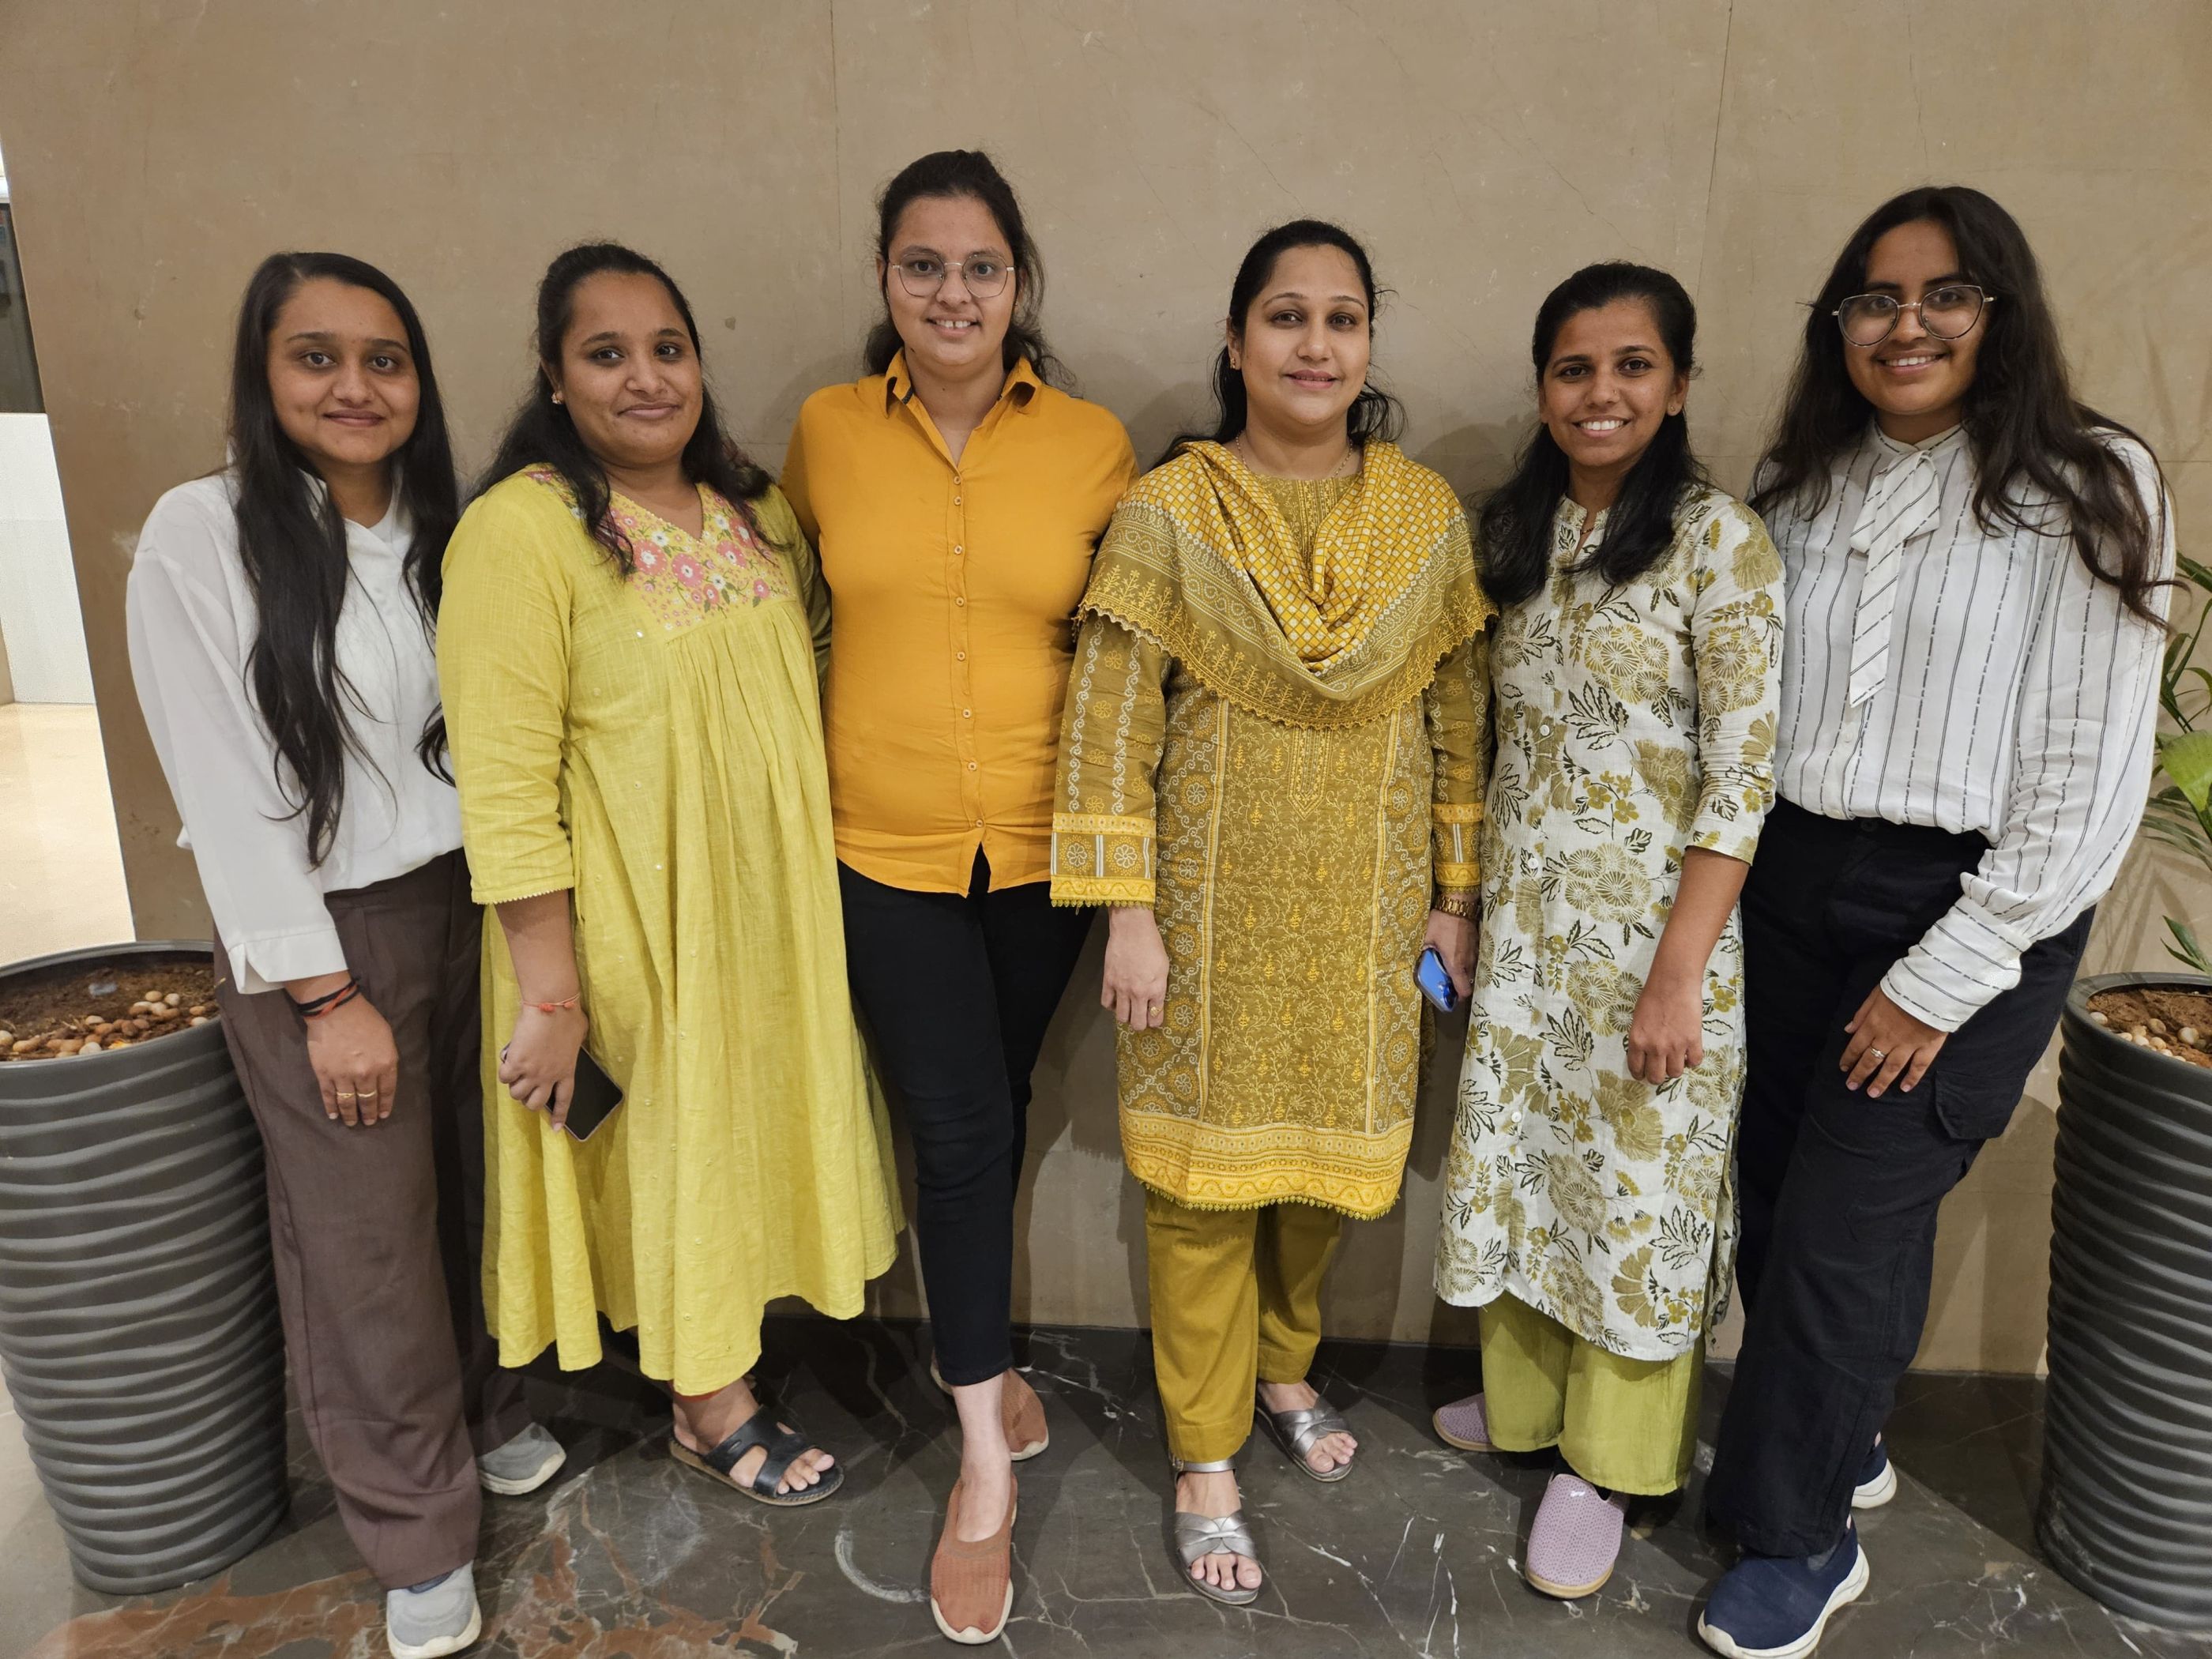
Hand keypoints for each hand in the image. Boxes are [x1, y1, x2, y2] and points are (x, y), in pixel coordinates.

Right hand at [297, 986, 398, 1126]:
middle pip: (369, 1100)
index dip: (385, 1105)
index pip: (387, 1091)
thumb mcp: (386, 1037)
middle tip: (369, 1122)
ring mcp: (344, 1076)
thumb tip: (384, 1075)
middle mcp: (366, 1074)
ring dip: (351, 1115)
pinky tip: (334, 1115)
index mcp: (385, 1063)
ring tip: (353, 1123)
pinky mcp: (325, 1075)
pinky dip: (331, 1108)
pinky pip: (329, 1096)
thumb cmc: (364, 1018)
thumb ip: (386, 1058)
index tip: (383, 1115)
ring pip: (349, 1102)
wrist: (336, 1010)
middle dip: (370, 1113)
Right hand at [500, 1001, 588, 1127]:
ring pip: (517, 1094)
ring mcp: (532, 1071)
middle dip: (528, 1100)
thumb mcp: (579, 1034)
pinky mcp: (516, 1062)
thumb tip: (572, 1040)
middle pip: (535, 1104)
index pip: (564, 1100)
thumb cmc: (569, 1014)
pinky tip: (507, 1061)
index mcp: (567, 1071)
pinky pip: (504, 1078)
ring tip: (516, 1074)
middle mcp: (549, 1077)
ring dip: (514, 1086)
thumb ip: (573, 1045)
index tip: (556, 1129)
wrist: (552, 1005)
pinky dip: (504, 1072)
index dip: (559, 1116)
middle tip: (525, 1088)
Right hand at [1102, 906, 1169, 1029]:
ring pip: (1121, 1017)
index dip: (1155, 1022)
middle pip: (1137, 1023)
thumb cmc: (1152, 945)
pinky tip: (1116, 1000)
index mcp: (1156, 989)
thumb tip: (1156, 1000)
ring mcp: (1122, 988)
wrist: (1132, 929)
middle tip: (1140, 1019)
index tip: (1154, 1019)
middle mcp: (1139, 993)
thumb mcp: (1164, 968)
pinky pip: (1106, 1003)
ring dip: (1125, 1017)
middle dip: (1140, 1025)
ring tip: (1128, 1010)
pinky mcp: (1108, 981)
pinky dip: (1111, 1005)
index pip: (1155, 1019)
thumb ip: (1160, 987)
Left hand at [1424, 907, 1474, 998]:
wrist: (1459, 904)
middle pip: (1469, 982)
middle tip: (1449, 982)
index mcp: (1455, 963)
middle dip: (1460, 985)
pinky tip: (1459, 954)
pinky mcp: (1478, 943)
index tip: (1451, 997)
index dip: (1458, 997)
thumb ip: (1425, 951)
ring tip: (1453, 968)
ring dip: (1465, 973)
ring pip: (1473, 970)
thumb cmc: (1442, 922)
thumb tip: (1421, 958)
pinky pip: (1475, 958)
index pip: (1464, 990)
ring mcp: (1475, 952)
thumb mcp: (1427, 938)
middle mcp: (1468, 961)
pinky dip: (1468, 961)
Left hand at [1626, 968, 1704, 1084]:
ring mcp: (1675, 1046)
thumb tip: (1645, 1052)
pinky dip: (1692, 1060)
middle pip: (1656, 1077)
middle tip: (1660, 1071)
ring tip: (1676, 1059)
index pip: (1636, 1068)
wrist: (1673, 982)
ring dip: (1675, 1068)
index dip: (1640, 1074)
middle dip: (1657, 1077)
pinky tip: (1689, 1052)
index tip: (1642, 1074)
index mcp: (1637, 1041)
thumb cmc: (1652, 995)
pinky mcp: (1693, 1041)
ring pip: (1676, 1073)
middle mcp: (1655, 1047)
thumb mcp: (1637, 1018)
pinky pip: (1695, 1062)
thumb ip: (1641, 1037)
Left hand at [1841, 985, 1946, 1096]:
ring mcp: (1908, 1045)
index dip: (1849, 1058)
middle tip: (1852, 1086)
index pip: (1856, 1046)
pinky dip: (1912, 1078)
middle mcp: (1887, 1038)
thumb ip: (1862, 1013)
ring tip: (1872, 1094)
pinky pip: (1919, 1066)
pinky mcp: (1928, 1047)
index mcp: (1873, 1024)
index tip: (1843, 1069)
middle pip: (1871, 1060)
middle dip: (1860, 1074)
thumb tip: (1848, 1030)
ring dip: (1881, 1082)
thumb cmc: (1903, 987)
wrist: (1932, 987)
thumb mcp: (1876, 994)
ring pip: (1892, 1068)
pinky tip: (1904, 1089)